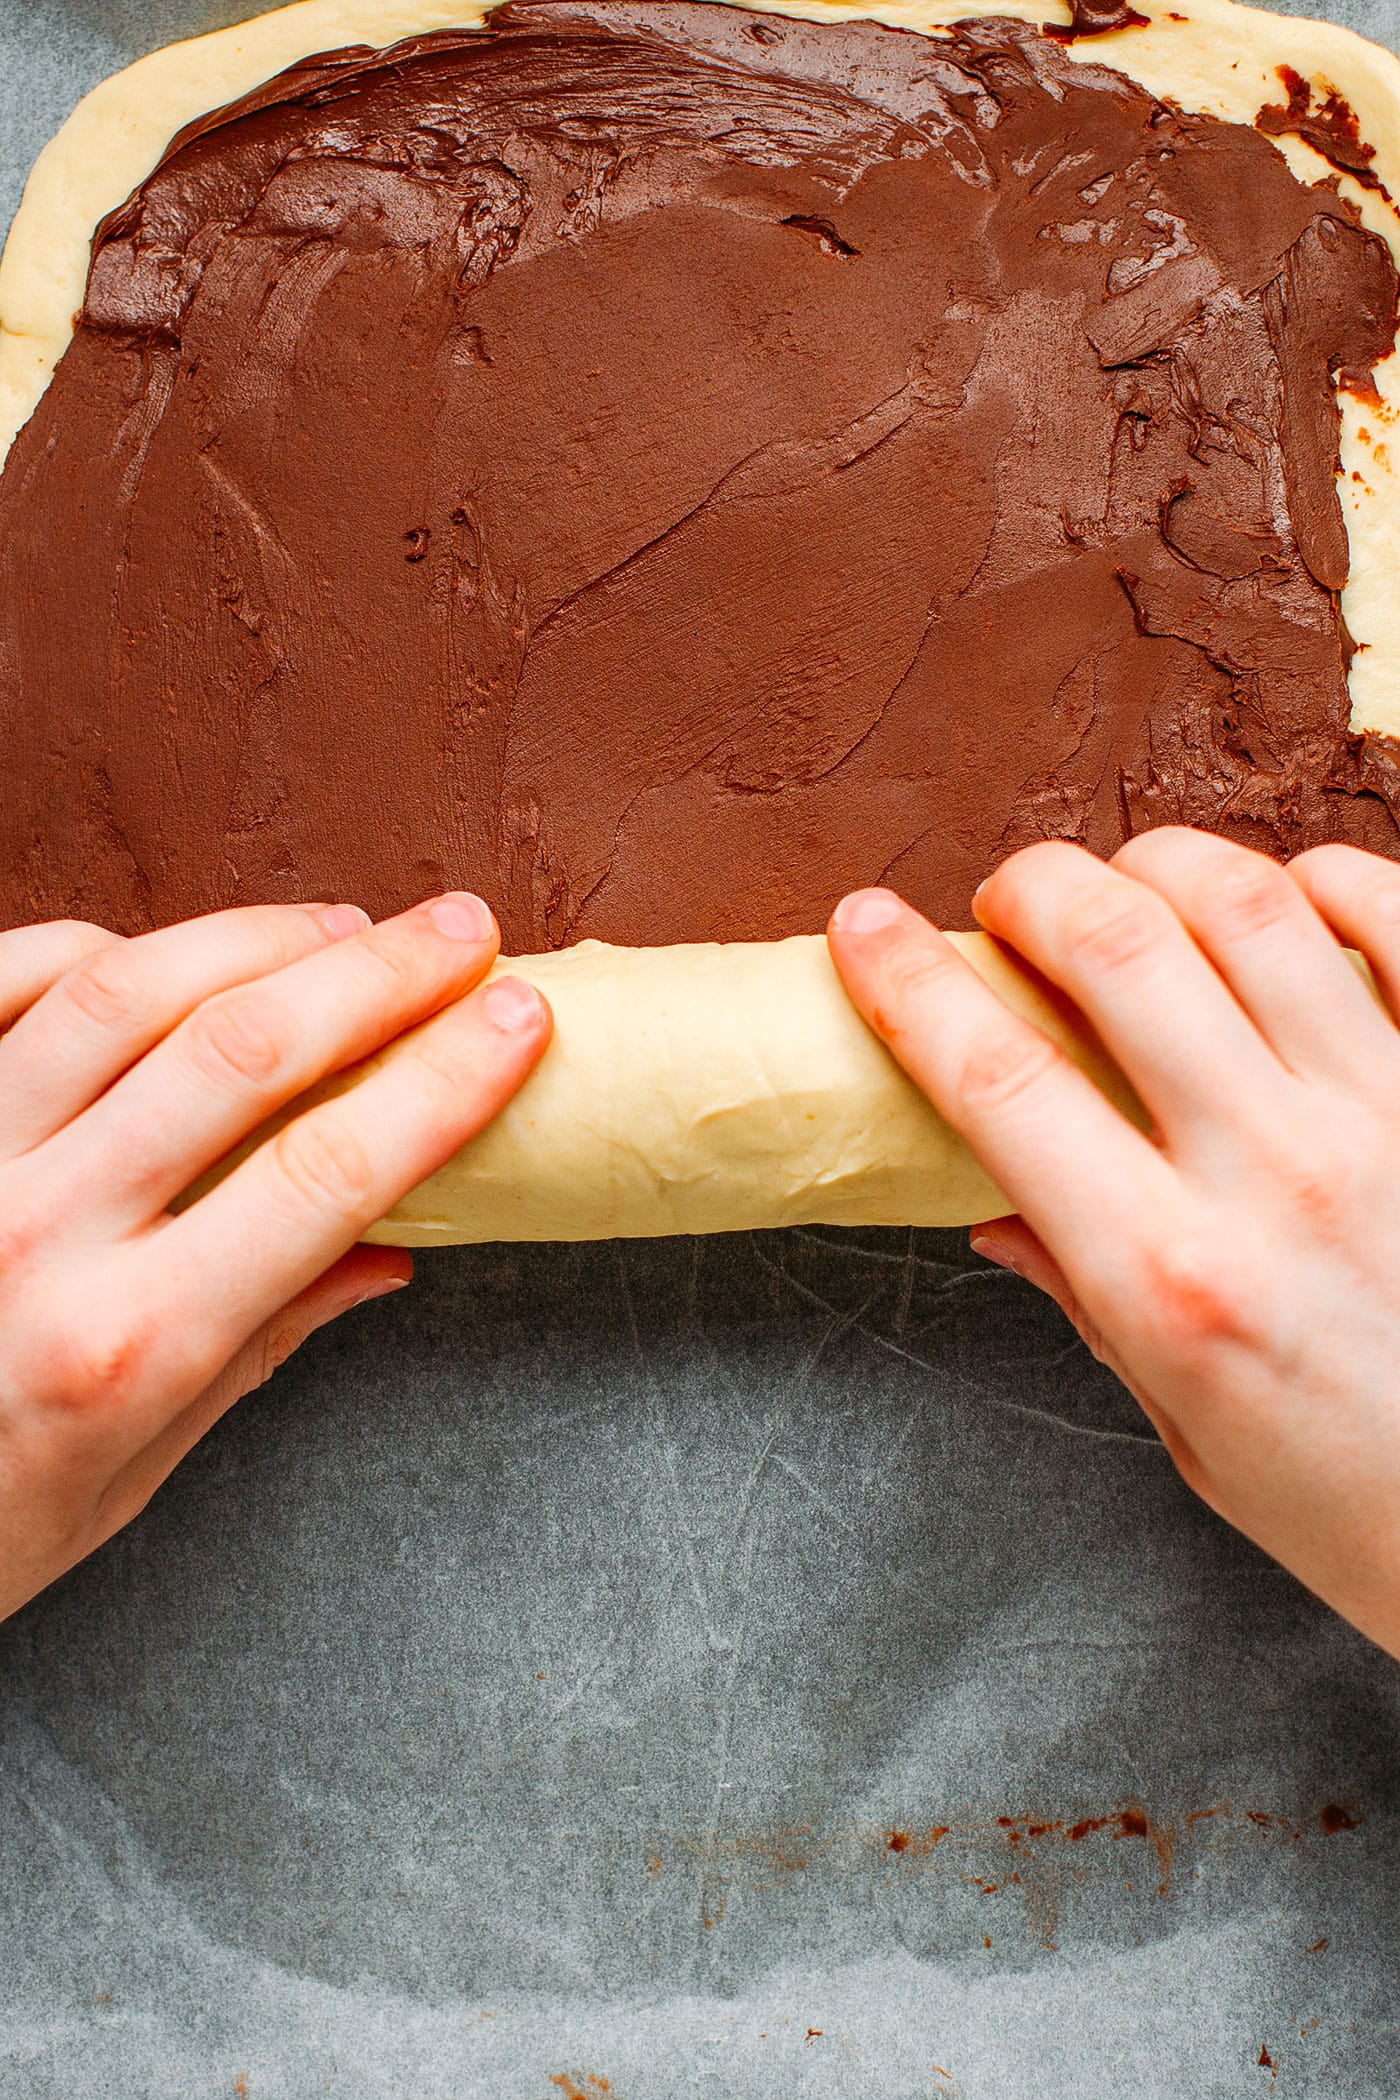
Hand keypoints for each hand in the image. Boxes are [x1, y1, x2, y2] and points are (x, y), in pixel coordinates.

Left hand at [0, 895, 549, 1620]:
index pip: (327, 1173)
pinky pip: (6, 986)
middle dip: (376, 976)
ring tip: (342, 925)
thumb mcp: (126, 1478)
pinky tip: (167, 952)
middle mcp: (39, 1233)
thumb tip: (384, 1254)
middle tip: (461, 932)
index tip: (515, 1022)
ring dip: (255, 940)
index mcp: (124, 1341)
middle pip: (244, 1054)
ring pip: (126, 995)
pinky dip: (92, 947)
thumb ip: (256, 1350)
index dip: (440, 1081)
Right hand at [828, 830, 1399, 1660]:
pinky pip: (1393, 922)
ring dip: (1161, 867)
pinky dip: (1325, 881)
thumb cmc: (1360, 1502)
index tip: (863, 930)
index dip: (910, 983)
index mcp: (1172, 1276)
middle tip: (1008, 903)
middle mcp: (1277, 1174)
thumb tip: (1001, 1204)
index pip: (999, 1080)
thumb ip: (1087, 1297)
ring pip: (1251, 908)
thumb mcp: (1187, 1429)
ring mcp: (1385, 1113)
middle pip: (1119, 949)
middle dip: (1033, 890)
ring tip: (1130, 889)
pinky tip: (1284, 899)